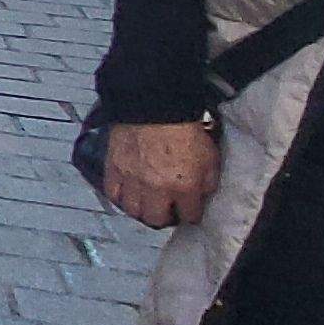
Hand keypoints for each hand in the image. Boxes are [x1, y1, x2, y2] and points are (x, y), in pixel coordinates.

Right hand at [99, 120, 218, 228]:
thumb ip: (208, 181)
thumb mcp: (210, 155)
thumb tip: (203, 194)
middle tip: (167, 209)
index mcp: (185, 187)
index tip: (190, 209)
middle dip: (164, 216)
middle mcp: (158, 190)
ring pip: (134, 211)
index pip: (190, 216)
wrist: (155, 105)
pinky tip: (127, 192)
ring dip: (142, 209)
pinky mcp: (115, 169)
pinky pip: (113, 194)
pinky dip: (120, 196)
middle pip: (157, 220)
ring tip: (146, 203)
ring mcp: (133, 181)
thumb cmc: (184, 127)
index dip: (191, 213)